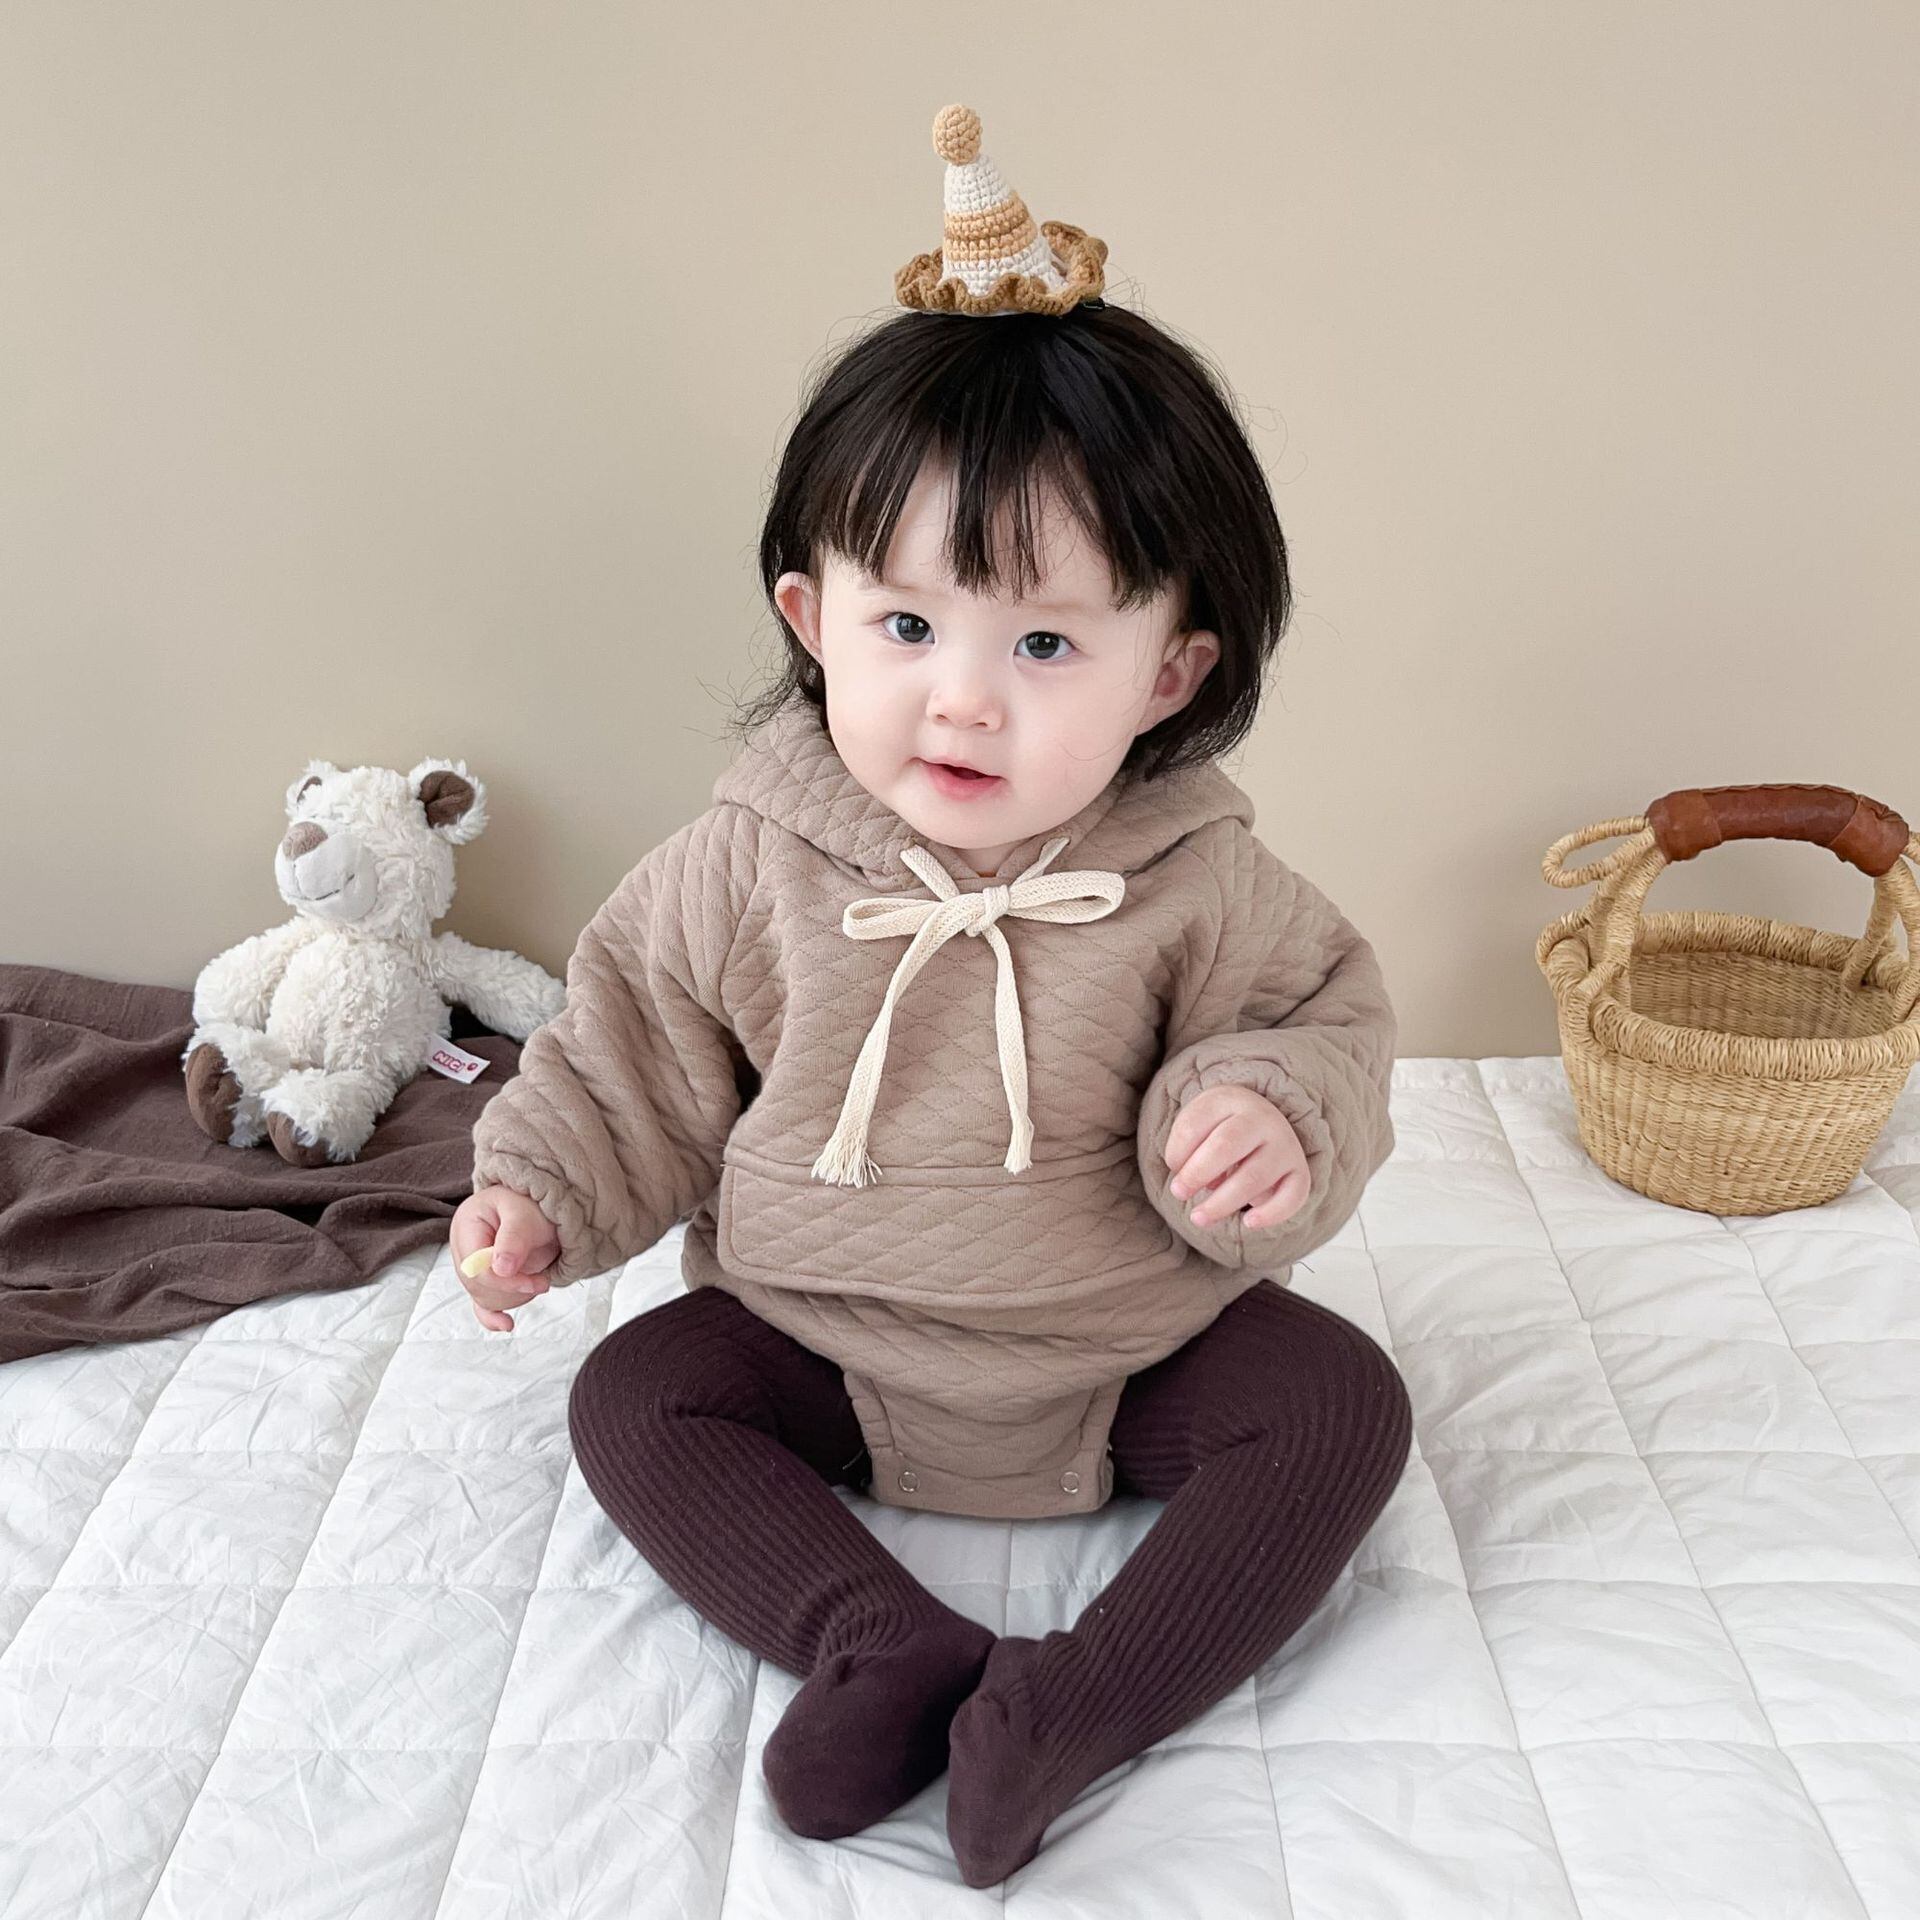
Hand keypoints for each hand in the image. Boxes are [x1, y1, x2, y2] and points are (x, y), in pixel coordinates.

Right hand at [451, 1186, 561, 1331]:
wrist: (540, 1205)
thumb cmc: (531, 1203)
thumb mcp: (526, 1214)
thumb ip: (514, 1238)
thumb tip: (501, 1270)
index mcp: (466, 1224)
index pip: (476, 1268)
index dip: (506, 1282)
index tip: (537, 1283)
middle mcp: (462, 1246)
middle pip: (478, 1286)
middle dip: (512, 1290)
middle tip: (542, 1281)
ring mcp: (470, 1264)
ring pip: (484, 1298)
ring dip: (513, 1297)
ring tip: (537, 1278)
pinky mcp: (481, 1278)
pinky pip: (481, 1303)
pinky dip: (493, 1315)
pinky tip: (506, 1324)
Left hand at [1164, 1084, 1311, 1230]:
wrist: (1264, 1124)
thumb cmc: (1220, 1129)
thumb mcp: (1198, 1125)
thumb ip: (1186, 1147)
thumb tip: (1193, 1183)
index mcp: (1230, 1100)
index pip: (1195, 1124)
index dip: (1177, 1152)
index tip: (1172, 1170)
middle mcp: (1262, 1119)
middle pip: (1226, 1146)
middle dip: (1196, 1174)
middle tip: (1178, 1194)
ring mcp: (1285, 1146)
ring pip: (1254, 1177)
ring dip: (1222, 1203)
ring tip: (1198, 1219)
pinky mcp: (1299, 1172)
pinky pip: (1293, 1196)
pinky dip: (1272, 1213)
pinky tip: (1249, 1223)